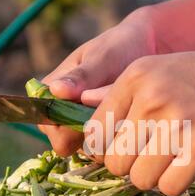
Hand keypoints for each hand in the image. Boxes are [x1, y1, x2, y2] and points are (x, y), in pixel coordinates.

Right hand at [39, 8, 155, 154]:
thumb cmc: (119, 47)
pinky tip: (131, 120)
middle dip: (91, 134)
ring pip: (87, 148)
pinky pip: (106, 147)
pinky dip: (118, 138)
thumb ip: (82, 76)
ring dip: (107, 136)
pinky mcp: (102, 132)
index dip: (67, 128)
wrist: (145, 49)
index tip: (94, 116)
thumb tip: (56, 90)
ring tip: (127, 111)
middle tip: (118, 114)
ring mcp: (81, 125)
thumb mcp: (102, 57)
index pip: (48, 124)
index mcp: (51, 92)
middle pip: (65, 143)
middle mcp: (62, 113)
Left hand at [87, 33, 194, 195]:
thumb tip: (79, 102)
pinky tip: (194, 164)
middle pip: (112, 161)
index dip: (106, 149)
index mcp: (135, 75)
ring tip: (178, 158)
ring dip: (156, 177)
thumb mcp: (167, 71)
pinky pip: (168, 188)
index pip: (94, 132)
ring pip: (138, 179)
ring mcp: (176, 122)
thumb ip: (123, 93)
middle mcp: (150, 96)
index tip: (126, 151)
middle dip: (133, 166)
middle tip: (158, 156)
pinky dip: (179, 183)